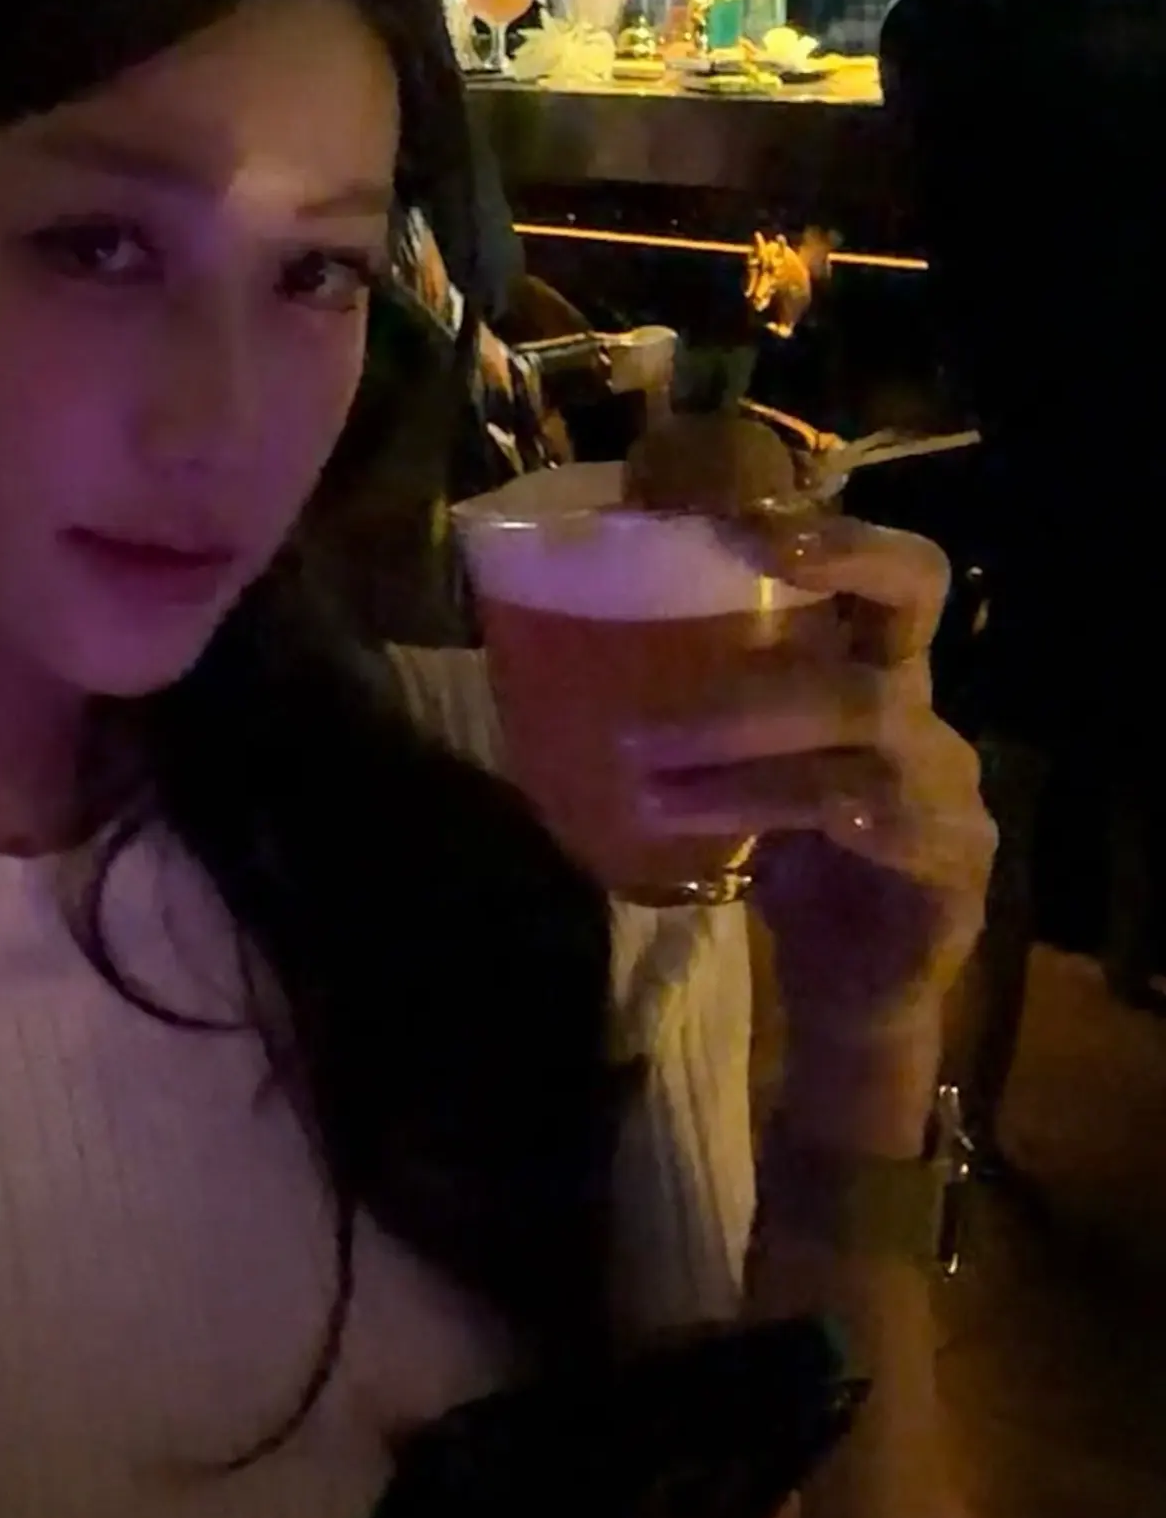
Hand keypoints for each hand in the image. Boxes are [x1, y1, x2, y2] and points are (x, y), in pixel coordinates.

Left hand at [628, 518, 993, 1074]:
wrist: (852, 994)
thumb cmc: (792, 857)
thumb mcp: (748, 766)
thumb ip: (703, 701)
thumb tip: (564, 636)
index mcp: (885, 678)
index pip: (902, 577)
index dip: (842, 538)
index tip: (744, 523)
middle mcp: (929, 719)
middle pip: (893, 634)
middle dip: (781, 637)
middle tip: (676, 651)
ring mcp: (952, 792)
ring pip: (862, 726)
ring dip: (743, 743)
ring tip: (646, 767)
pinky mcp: (952, 865)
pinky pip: (868, 816)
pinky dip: (771, 808)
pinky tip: (705, 827)